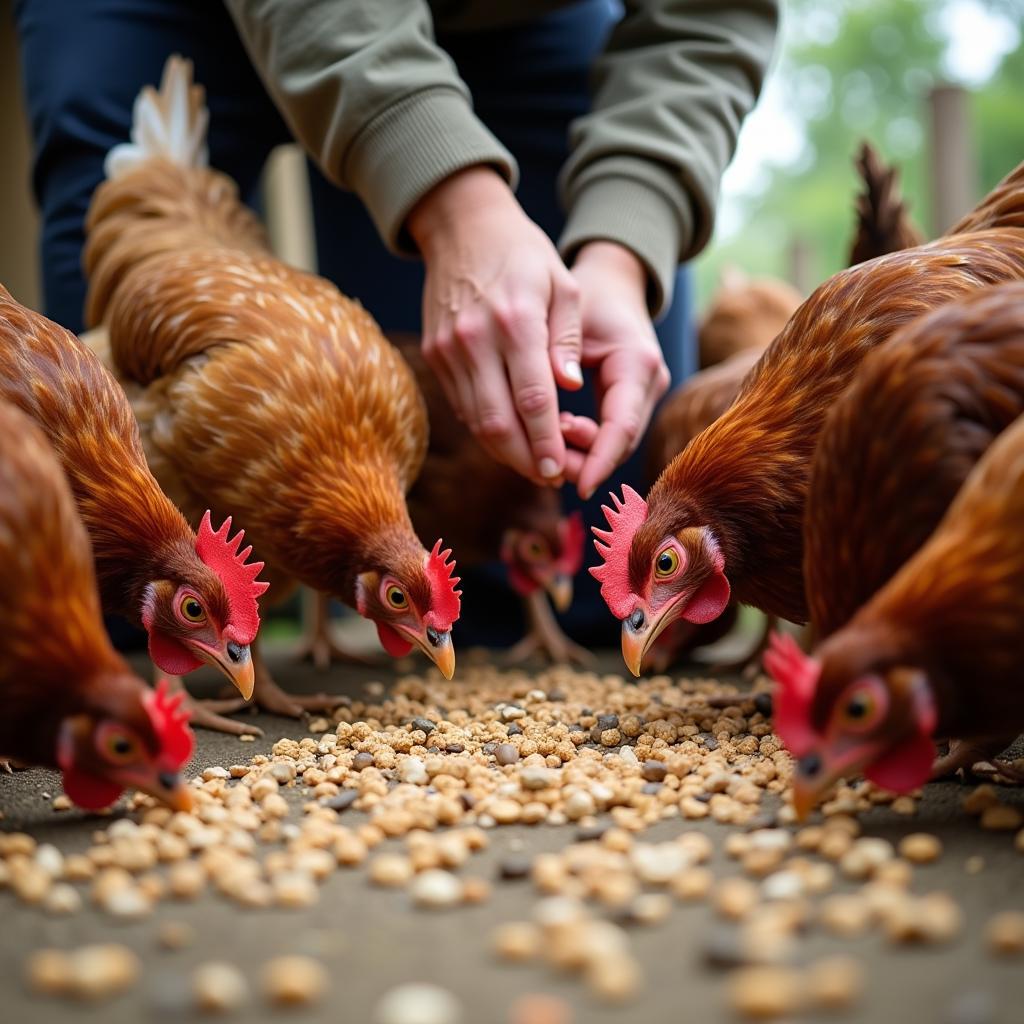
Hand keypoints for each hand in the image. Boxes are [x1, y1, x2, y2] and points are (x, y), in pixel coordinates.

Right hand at [408, 167, 583, 484]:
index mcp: (515, 322)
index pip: (532, 399)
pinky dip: (486, 427)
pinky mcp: (434, 354)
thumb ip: (565, 342)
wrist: (462, 226)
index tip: (560, 468)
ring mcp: (448, 350)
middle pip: (497, 422)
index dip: (545, 441)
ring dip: (505, 450)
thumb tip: (570, 390)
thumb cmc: (523, 254)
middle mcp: (475, 340)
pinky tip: (509, 436)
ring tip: (533, 463)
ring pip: (476, 420)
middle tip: (549, 476)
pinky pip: (462, 405)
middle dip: (524, 458)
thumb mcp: (562, 285)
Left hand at [561, 242, 670, 498]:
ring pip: (615, 443)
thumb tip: (552, 411)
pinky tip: (555, 432)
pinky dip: (582, 442)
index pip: (622, 427)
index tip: (578, 486)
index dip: (600, 461)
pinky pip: (610, 433)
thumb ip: (558, 359)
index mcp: (637, 362)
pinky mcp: (632, 399)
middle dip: (585, 463)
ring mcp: (645, 393)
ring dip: (581, 454)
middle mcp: (649, 382)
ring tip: (549, 437)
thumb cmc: (585, 293)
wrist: (611, 279)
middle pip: (620, 444)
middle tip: (546, 460)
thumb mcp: (566, 317)